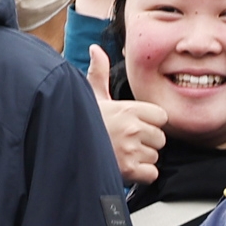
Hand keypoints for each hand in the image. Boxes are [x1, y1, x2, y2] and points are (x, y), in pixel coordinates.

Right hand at [88, 46, 165, 185]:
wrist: (64, 149)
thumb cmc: (81, 123)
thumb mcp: (91, 97)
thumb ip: (99, 73)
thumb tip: (95, 49)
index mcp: (129, 109)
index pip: (161, 117)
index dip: (150, 123)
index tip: (134, 126)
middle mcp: (132, 128)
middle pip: (160, 138)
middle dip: (147, 142)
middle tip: (126, 143)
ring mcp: (131, 150)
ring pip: (155, 157)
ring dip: (142, 160)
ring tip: (122, 155)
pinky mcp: (129, 170)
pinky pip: (151, 174)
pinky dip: (141, 176)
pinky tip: (125, 169)